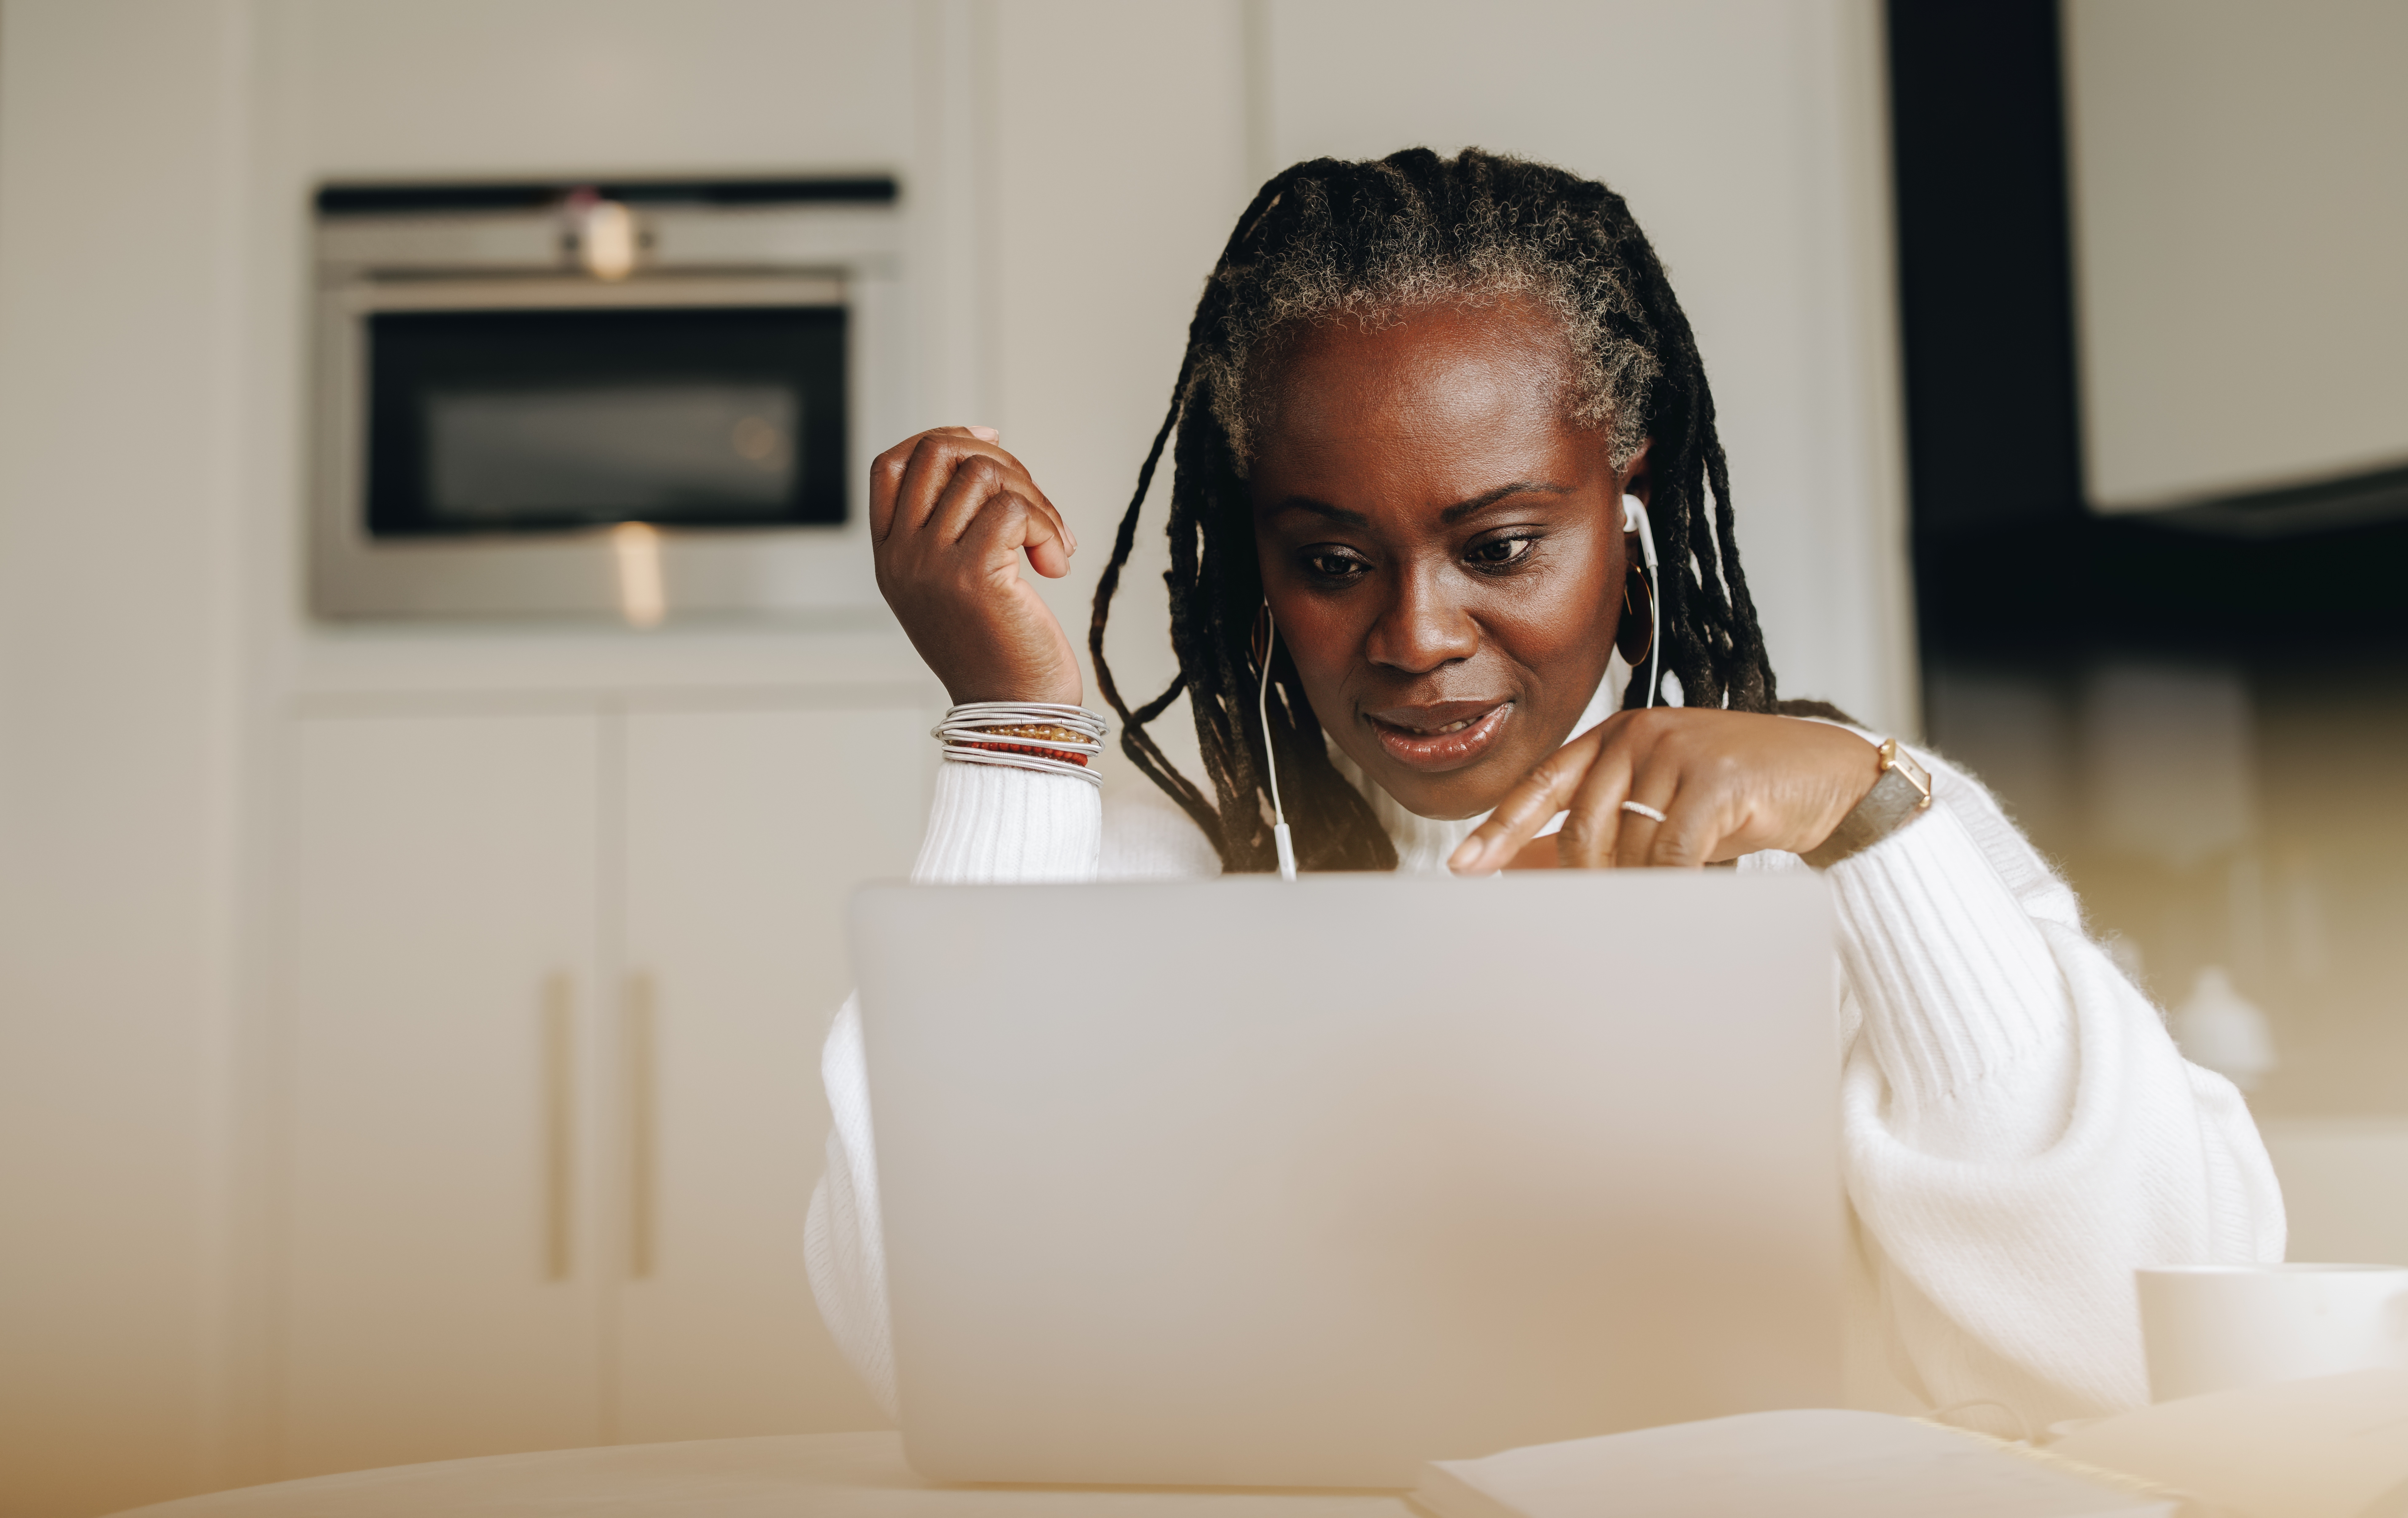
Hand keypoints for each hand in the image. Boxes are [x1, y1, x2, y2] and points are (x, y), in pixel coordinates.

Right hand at [871, 426, 1081, 705]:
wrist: (1014, 716)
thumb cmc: (998, 650)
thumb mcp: (954, 584)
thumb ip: (950, 527)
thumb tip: (983, 450)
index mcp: (890, 557)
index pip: (893, 464)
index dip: (943, 437)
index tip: (992, 444)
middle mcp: (902, 557)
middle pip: (938, 452)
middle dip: (1001, 463)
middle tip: (1034, 506)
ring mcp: (931, 564)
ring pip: (982, 474)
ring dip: (1035, 499)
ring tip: (1051, 545)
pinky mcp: (974, 575)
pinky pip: (1014, 509)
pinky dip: (1048, 526)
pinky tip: (1055, 565)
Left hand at [1448, 709, 1883, 872]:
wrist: (1828, 778)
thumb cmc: (1741, 795)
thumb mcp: (1663, 805)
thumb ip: (1606, 827)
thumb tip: (1534, 867)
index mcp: (1619, 735)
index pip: (1543, 783)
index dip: (1502, 827)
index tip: (1463, 867)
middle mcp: (1640, 734)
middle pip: (1584, 827)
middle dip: (1590, 880)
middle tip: (1602, 913)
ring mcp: (1678, 751)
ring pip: (1630, 846)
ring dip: (1646, 883)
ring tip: (1677, 884)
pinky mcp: (1717, 780)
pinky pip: (1674, 853)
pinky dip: (1676, 883)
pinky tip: (1688, 891)